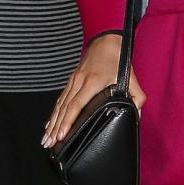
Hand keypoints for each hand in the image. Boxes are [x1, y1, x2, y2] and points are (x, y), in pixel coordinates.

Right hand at [41, 33, 146, 148]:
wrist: (106, 41)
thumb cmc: (118, 60)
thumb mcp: (131, 78)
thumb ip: (137, 97)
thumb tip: (136, 115)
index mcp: (93, 82)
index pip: (77, 105)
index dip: (68, 122)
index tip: (62, 135)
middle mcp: (80, 81)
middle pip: (64, 109)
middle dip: (56, 128)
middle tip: (49, 143)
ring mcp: (74, 80)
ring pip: (60, 105)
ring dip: (52, 122)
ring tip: (46, 139)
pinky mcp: (72, 80)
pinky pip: (61, 99)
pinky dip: (54, 113)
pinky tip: (49, 124)